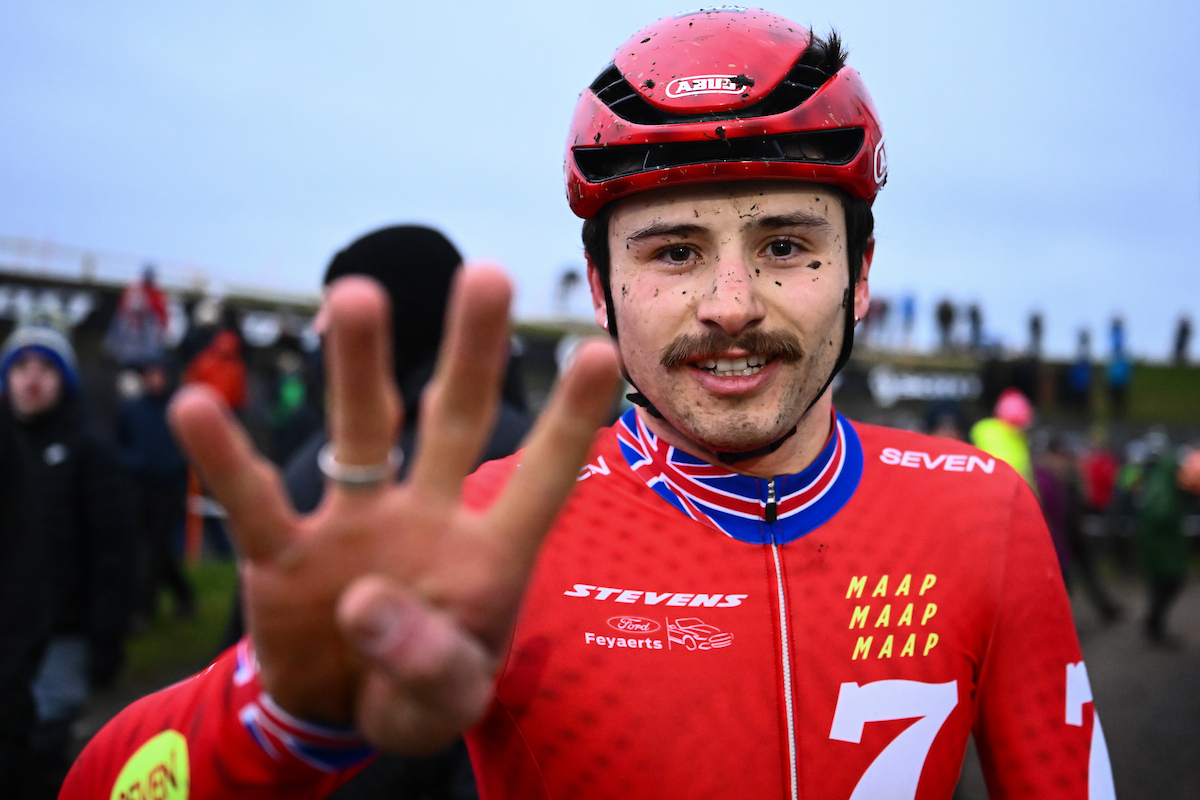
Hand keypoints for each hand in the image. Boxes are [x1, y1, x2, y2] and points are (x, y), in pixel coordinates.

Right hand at [170, 267, 619, 752]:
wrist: (340, 712)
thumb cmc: (415, 694)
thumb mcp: (443, 704)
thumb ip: (425, 663)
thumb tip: (364, 605)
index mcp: (489, 553)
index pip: (541, 479)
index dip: (568, 422)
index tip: (598, 351)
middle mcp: (427, 516)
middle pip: (455, 421)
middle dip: (472, 353)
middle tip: (488, 274)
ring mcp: (354, 525)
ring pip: (361, 432)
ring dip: (359, 366)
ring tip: (356, 293)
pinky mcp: (285, 554)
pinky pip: (254, 502)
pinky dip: (226, 460)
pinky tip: (196, 406)